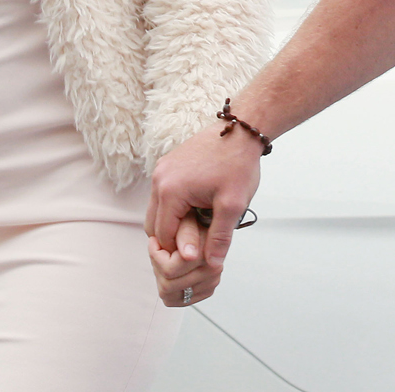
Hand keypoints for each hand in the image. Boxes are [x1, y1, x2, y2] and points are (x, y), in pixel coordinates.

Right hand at [146, 120, 262, 303]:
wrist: (241, 129)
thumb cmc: (238, 164)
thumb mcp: (233, 205)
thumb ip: (220, 237)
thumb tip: (212, 264)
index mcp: (170, 191)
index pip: (162, 236)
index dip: (177, 252)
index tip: (196, 258)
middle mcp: (159, 179)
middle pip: (153, 225)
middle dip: (172, 240)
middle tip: (196, 247)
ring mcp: (161, 170)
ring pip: (157, 211)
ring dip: (173, 224)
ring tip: (198, 229)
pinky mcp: (168, 165)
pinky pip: (163, 196)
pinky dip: (174, 209)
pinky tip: (196, 211)